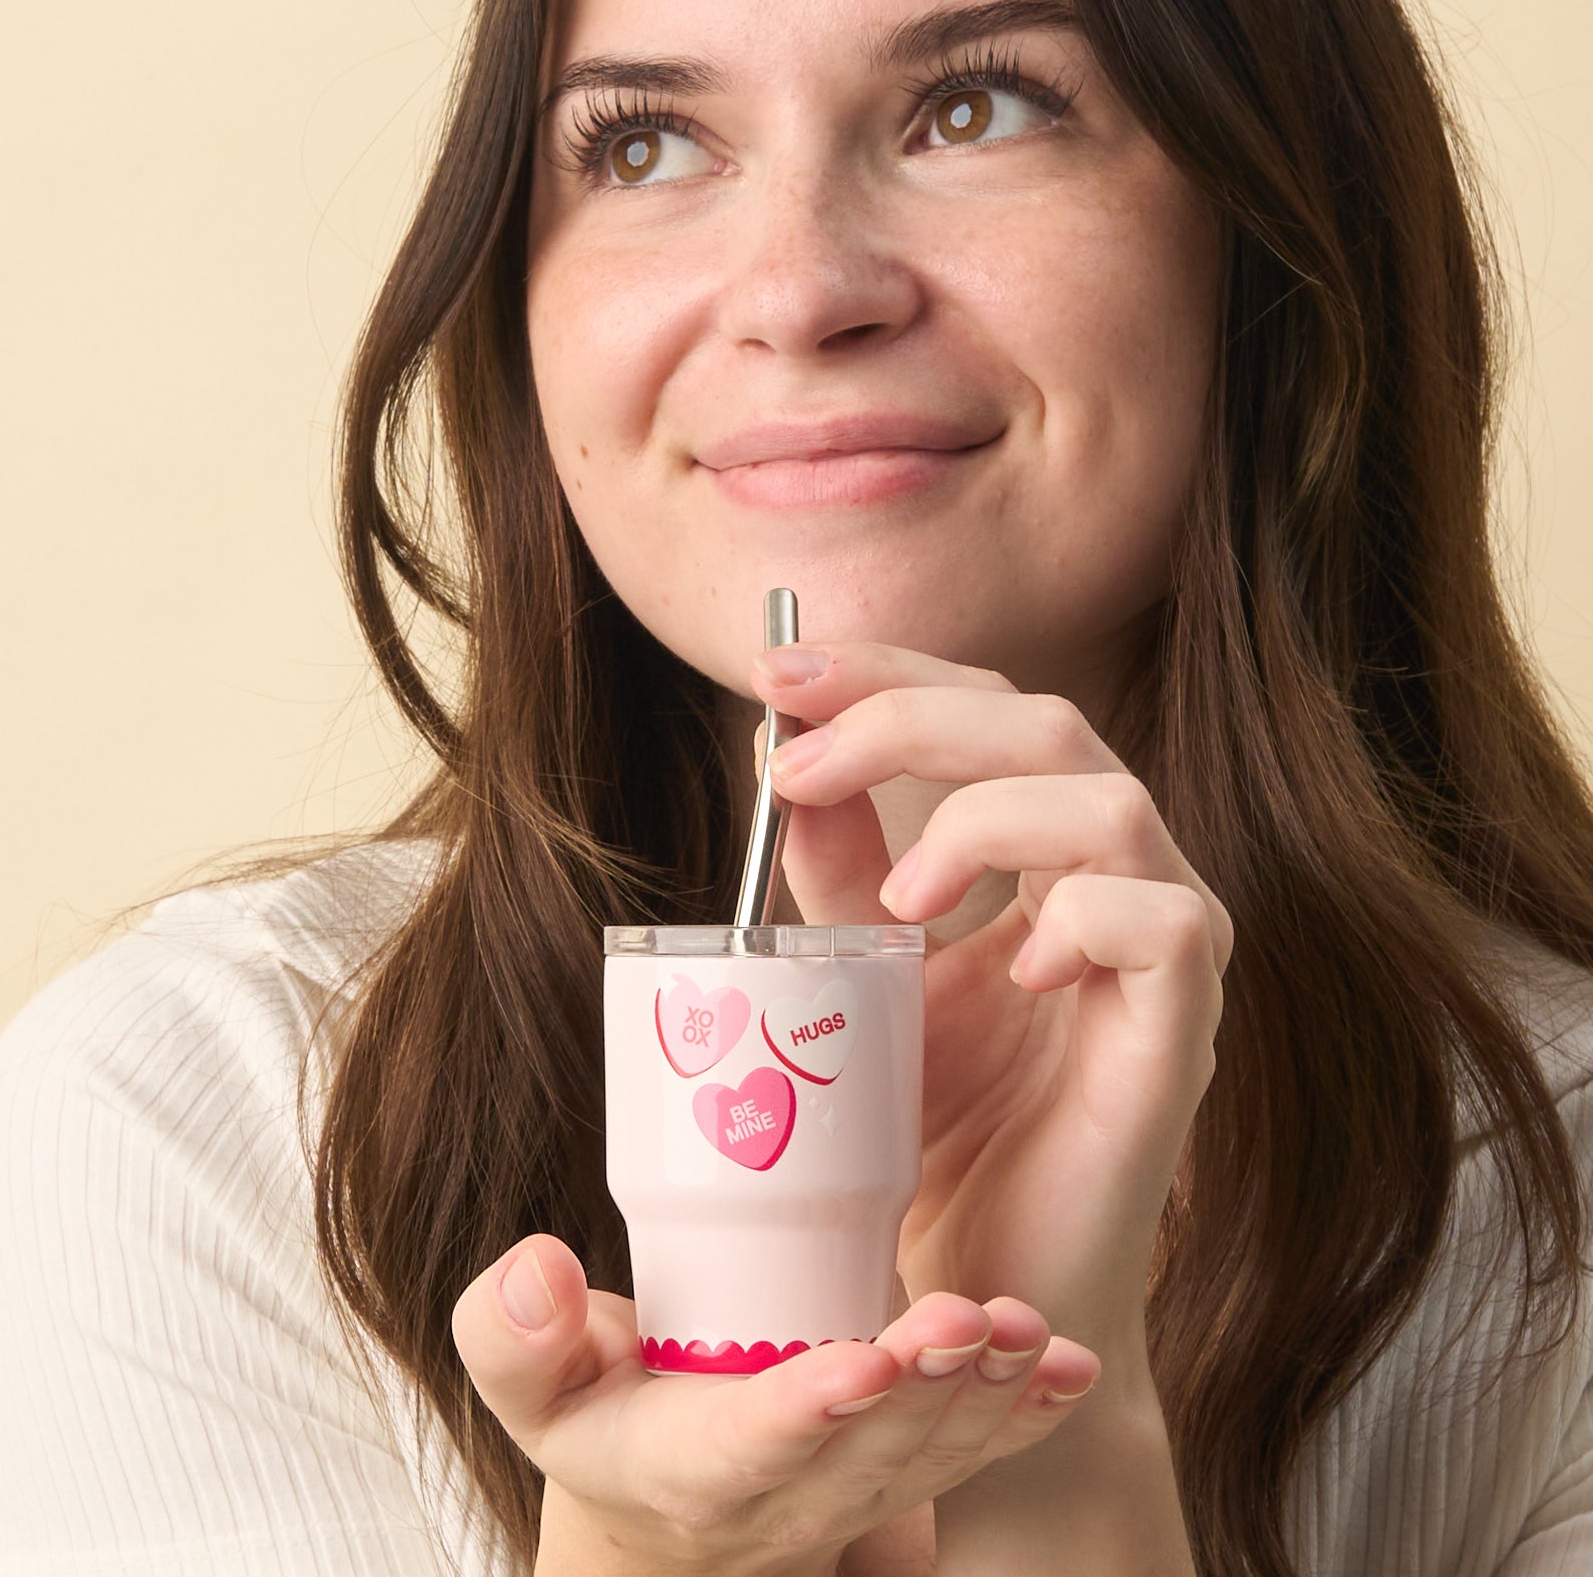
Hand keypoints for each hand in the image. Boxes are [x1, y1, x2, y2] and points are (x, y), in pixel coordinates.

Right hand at [450, 1233, 1100, 1575]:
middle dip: (922, 1385)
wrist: (665, 1493)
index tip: (859, 1358)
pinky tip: (1069, 1365)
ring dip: (984, 1391)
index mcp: (692, 1466)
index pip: (751, 1443)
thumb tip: (535, 1270)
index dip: (807, 1408)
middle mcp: (790, 1492)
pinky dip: (1024, 1410)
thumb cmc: (600, 1416)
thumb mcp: (533, 1386)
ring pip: (930, 1450)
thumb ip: (516, 1337)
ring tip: (1024, 1326)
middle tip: (969, 1315)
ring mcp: (856, 1489)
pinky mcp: (901, 1468)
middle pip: (865, 1447)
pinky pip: (971, 1449)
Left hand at [750, 641, 1232, 1396]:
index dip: (889, 672)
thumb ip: (838, 875)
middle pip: (1046, 723)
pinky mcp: (1180, 1034)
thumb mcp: (861, 978)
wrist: (981, 1287)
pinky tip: (1017, 970)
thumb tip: (785, 760)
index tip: (778, 671)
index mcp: (1043, 856)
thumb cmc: (930, 1136)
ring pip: (1110, 802)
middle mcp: (1114, 880)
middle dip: (911, 717)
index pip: (985, 709)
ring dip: (983, 820)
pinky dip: (1081, 917)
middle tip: (801, 761)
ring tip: (903, 901)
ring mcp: (1159, 954)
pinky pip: (1166, 926)